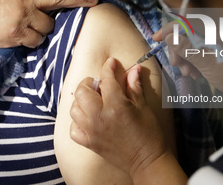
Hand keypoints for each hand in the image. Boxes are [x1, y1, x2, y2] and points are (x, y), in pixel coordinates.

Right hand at [0, 0, 97, 48]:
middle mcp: (26, 1)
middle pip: (59, 0)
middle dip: (78, 2)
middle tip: (92, 3)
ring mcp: (23, 19)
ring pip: (49, 27)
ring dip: (44, 28)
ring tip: (29, 26)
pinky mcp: (18, 35)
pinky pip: (37, 41)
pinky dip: (34, 40)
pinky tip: (23, 36)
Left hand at [70, 57, 166, 177]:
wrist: (147, 160)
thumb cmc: (149, 133)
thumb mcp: (143, 107)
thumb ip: (134, 87)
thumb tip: (134, 69)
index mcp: (116, 106)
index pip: (106, 80)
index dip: (108, 68)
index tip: (111, 63)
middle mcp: (99, 117)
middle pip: (82, 91)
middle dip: (89, 83)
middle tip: (99, 84)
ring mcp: (92, 131)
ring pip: (74, 109)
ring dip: (82, 101)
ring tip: (92, 100)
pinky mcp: (89, 143)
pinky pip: (73, 129)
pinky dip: (77, 121)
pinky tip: (87, 119)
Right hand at [153, 24, 222, 98]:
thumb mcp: (208, 64)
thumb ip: (187, 49)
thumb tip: (169, 37)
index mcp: (215, 30)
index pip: (188, 21)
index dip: (170, 28)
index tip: (157, 38)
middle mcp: (213, 33)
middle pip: (185, 34)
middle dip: (178, 50)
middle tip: (177, 65)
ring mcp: (212, 42)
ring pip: (188, 44)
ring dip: (183, 59)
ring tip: (187, 73)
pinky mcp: (212, 51)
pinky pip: (194, 52)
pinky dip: (190, 62)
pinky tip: (193, 73)